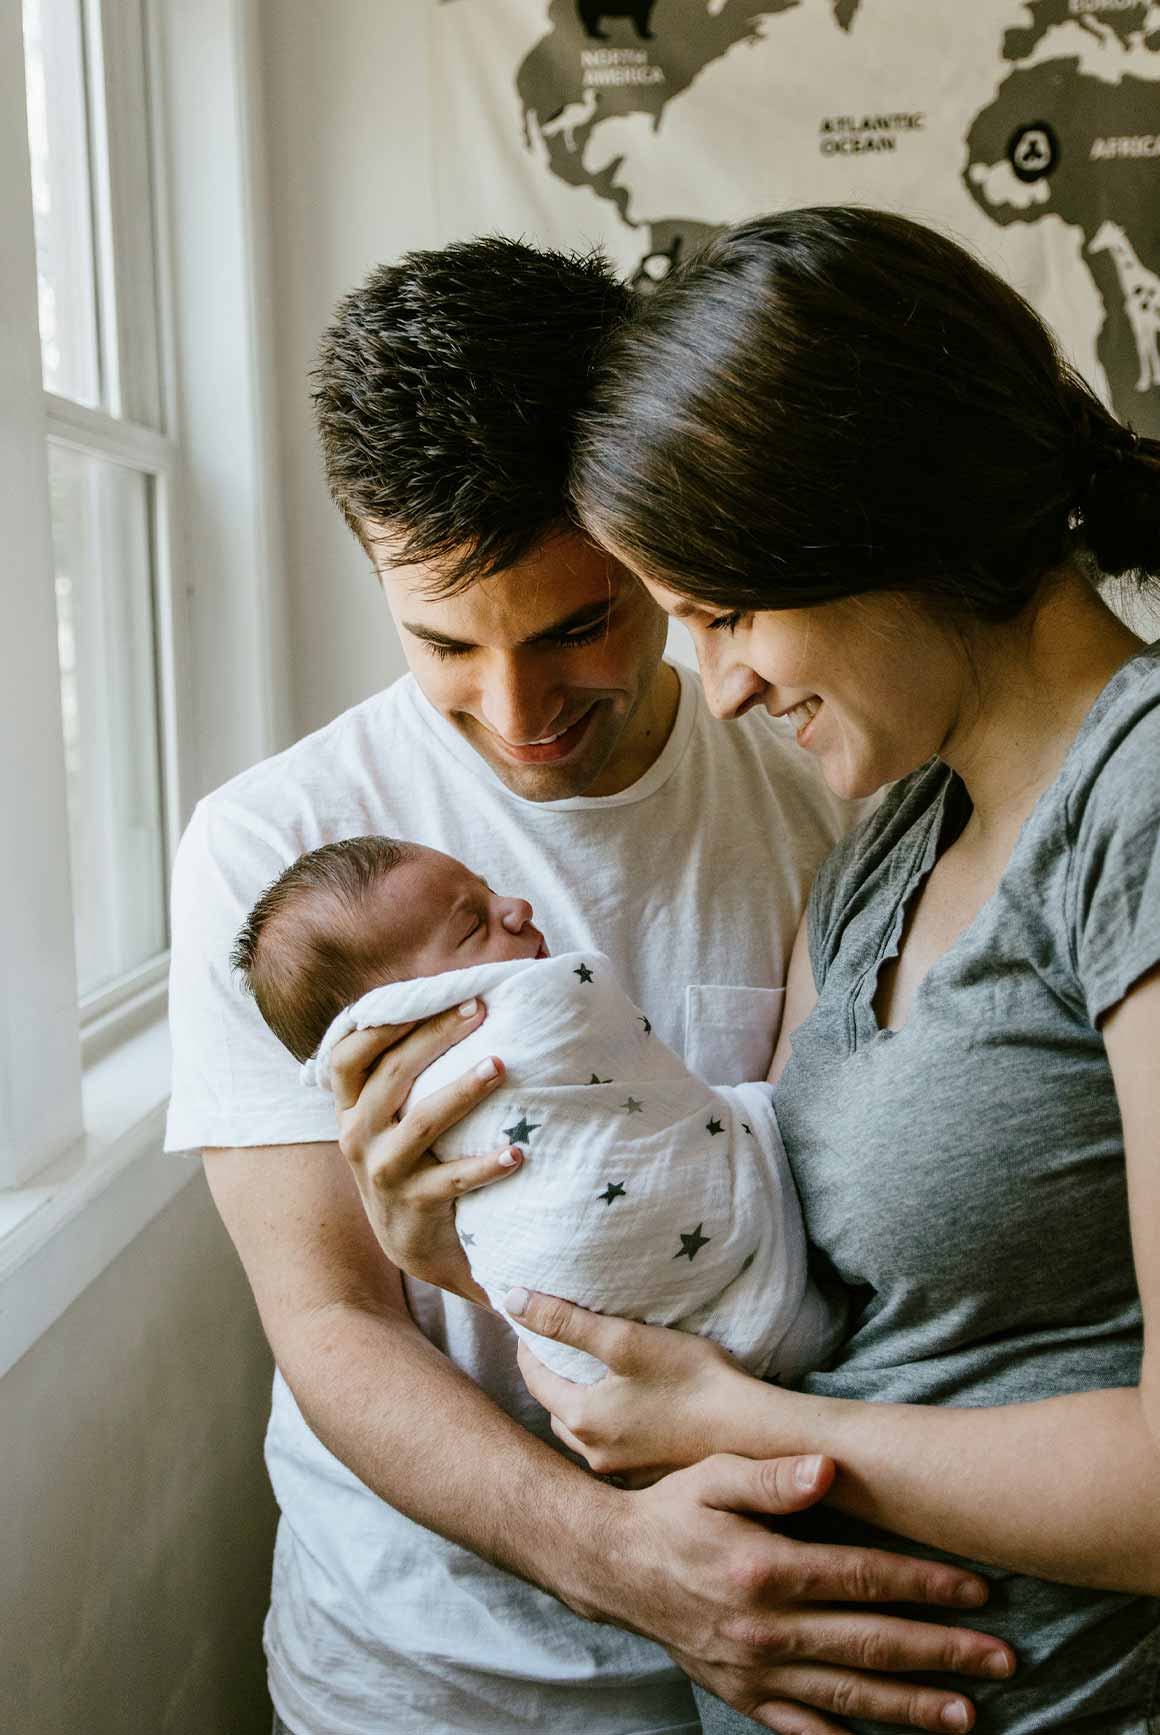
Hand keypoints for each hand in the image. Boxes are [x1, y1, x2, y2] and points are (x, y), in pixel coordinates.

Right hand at [331, 999, 522, 1299]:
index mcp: (351, 1108)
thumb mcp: (389, 1119)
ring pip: (422, 1122)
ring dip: (463, 1091)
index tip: (434, 995)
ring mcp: (384, 1172)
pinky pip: (453, 1180)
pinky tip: (517, 1152)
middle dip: (436, 1037)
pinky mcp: (414, 1205)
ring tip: (499, 1066)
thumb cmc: (411, 1160)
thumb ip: (403, 1074)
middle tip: (480, 1011)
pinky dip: (486, 1165)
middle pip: (393, 1074)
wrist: (412, 1243)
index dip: (384, 1023)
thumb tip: (456, 1005)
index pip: (350, 1056)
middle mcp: (358, 1136)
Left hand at [510, 1288, 740, 1482]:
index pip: (534, 1380)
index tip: (530, 1324)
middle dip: (551, 1379)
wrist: (752, 1434)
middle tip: (557, 1349)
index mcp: (582, 1420)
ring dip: (578, 1405)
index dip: (529, 1347)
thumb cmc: (692, 1380)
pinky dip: (608, 1426)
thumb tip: (513, 1301)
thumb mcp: (624, 1339)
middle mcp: (594, 1455)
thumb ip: (566, 1321)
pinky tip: (628, 1409)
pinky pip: (613, 1448)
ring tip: (590, 1377)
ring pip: (583, 1433)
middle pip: (556, 1410)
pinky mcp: (649, 1476)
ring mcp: (622, 1472)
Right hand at [580, 1456, 1013, 1734]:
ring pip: (848, 1696)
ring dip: (913, 1707)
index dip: (924, 1585)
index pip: (862, 1579)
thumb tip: (828, 1468)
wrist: (612, 1564)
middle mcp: (766, 1629)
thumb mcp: (714, 1475)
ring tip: (968, 1714)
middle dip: (943, 1653)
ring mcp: (755, 1671)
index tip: (977, 1591)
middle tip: (1004, 1660)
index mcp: (765, 1570)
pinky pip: (802, 1730)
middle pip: (871, 1645)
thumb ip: (773, 1476)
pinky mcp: (742, 1695)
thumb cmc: (671, 1509)